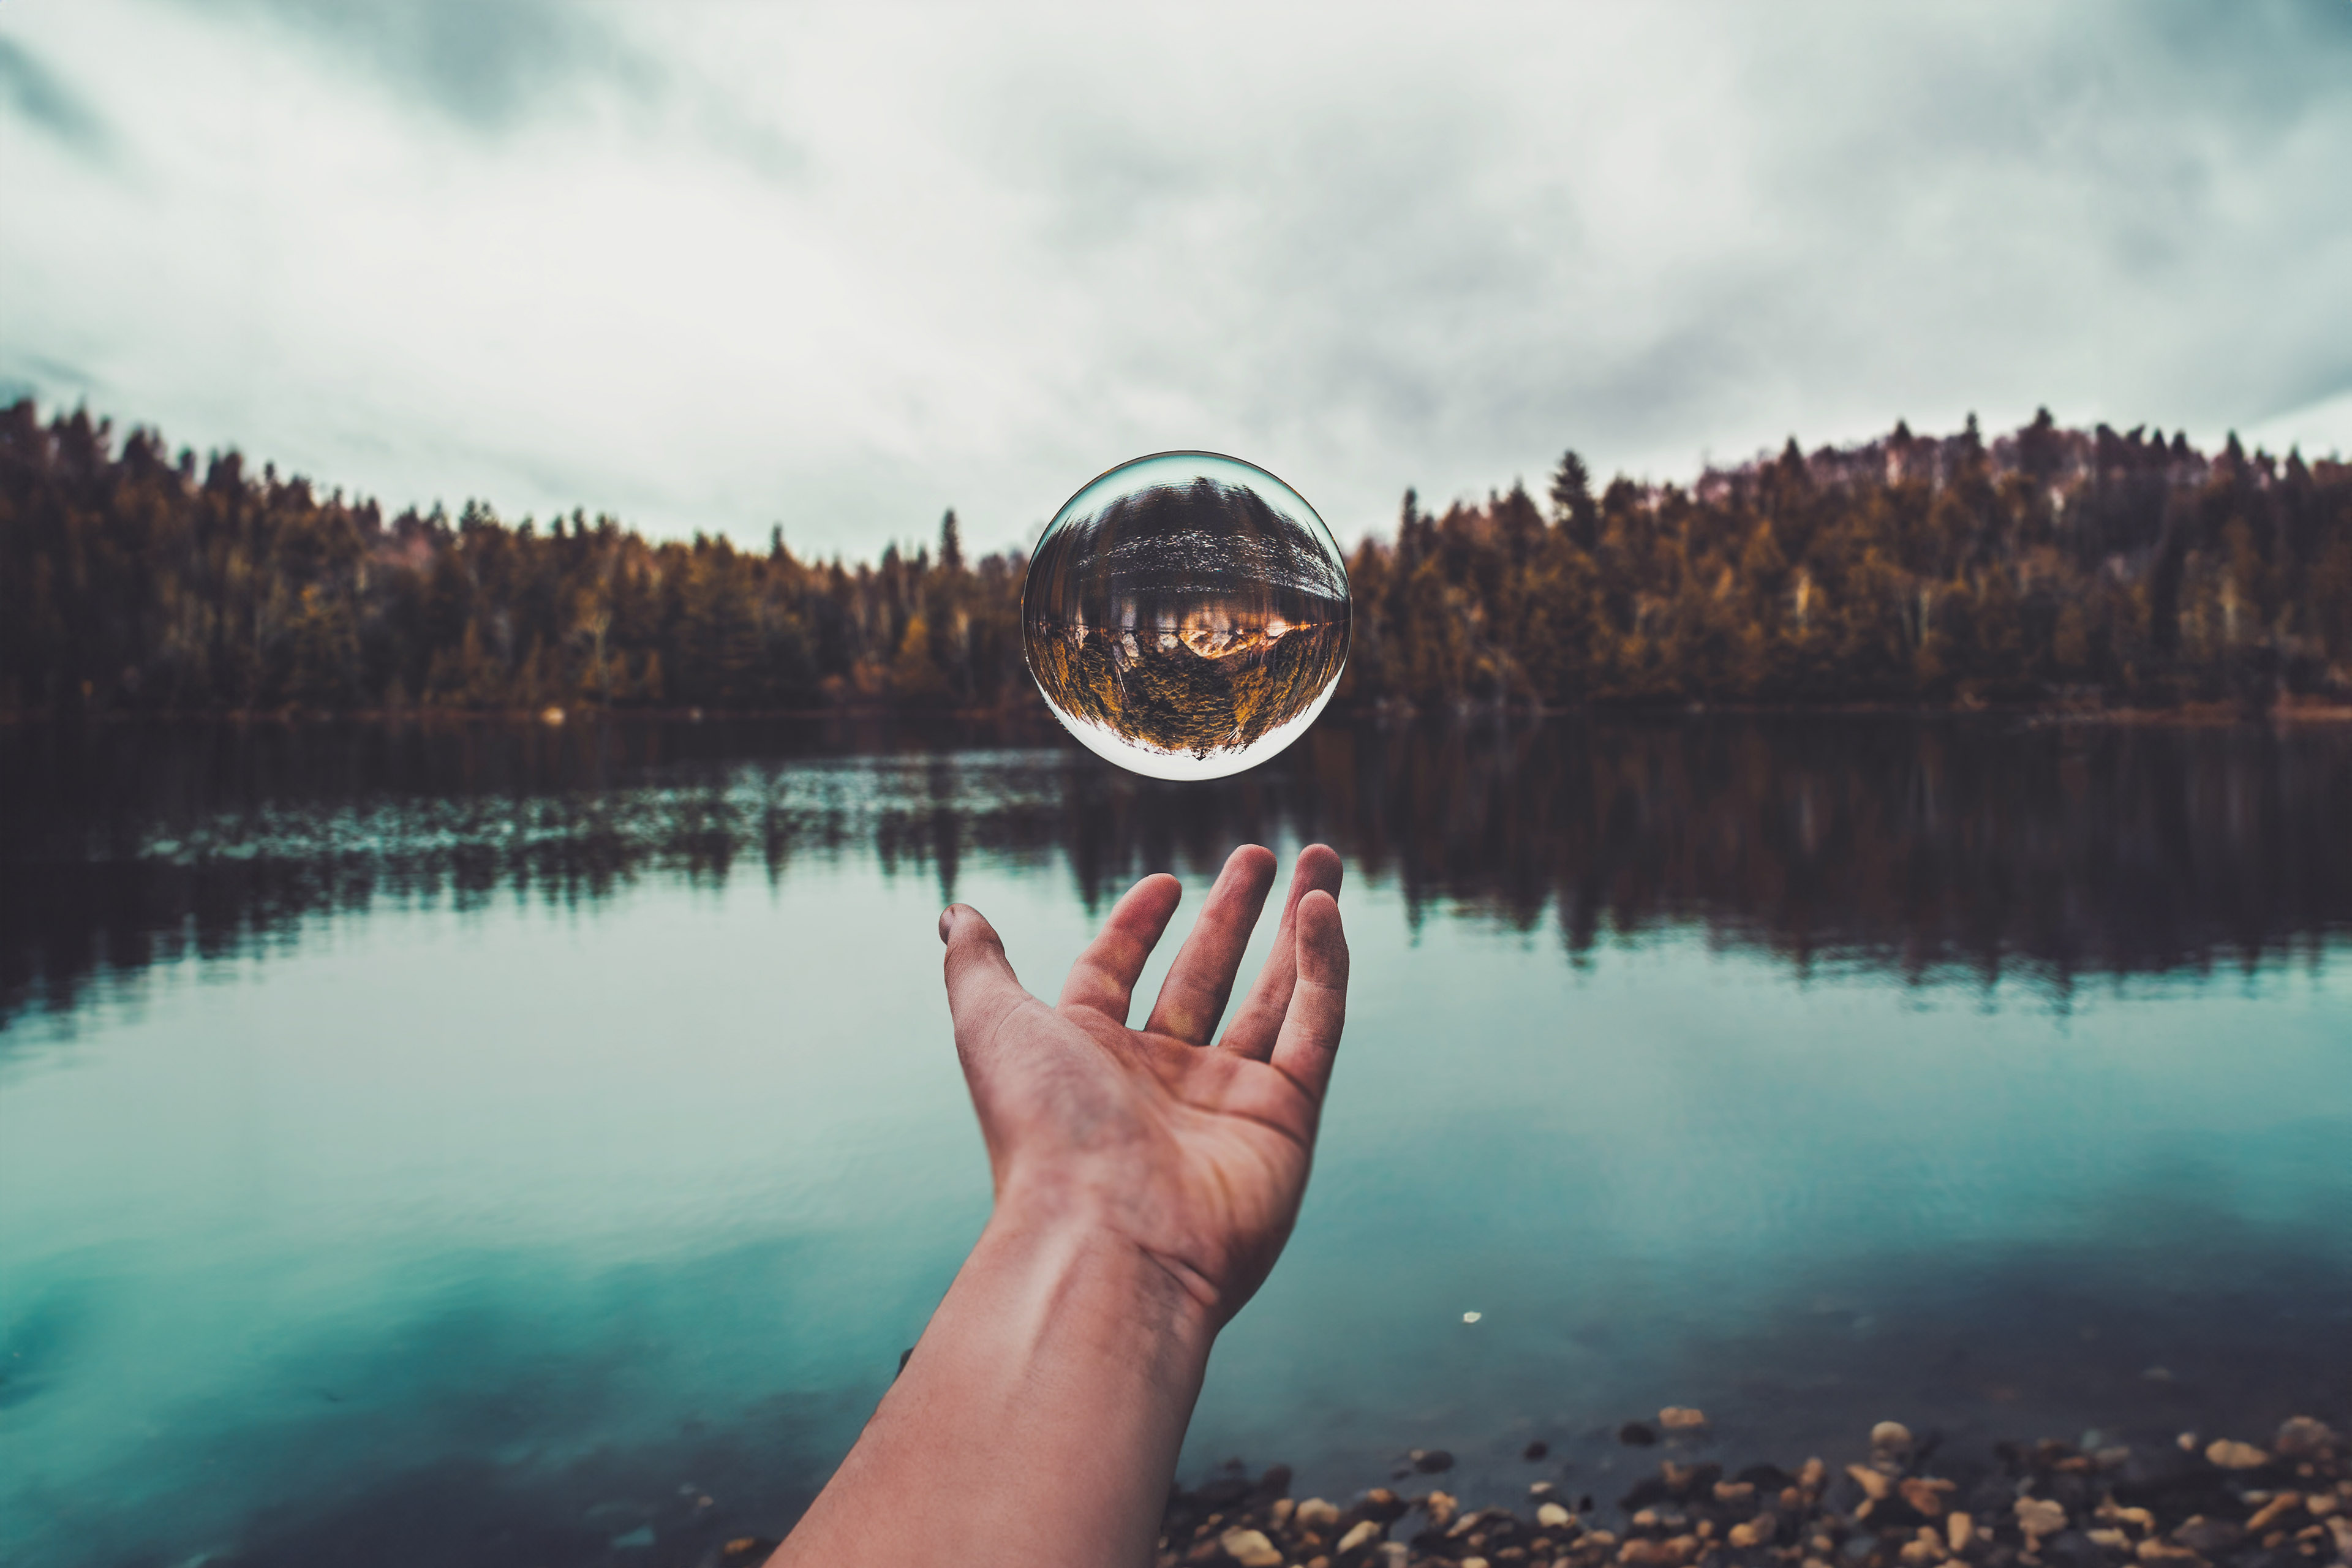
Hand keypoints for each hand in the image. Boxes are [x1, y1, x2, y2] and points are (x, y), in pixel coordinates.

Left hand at [938, 843, 1347, 1327]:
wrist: (1108, 1239)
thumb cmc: (1042, 1132)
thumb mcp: (991, 1027)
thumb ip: (976, 966)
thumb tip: (954, 914)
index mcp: (1088, 1059)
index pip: (1116, 976)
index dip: (1137, 927)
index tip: (1166, 883)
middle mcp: (1159, 1080)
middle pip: (1204, 977)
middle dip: (1234, 914)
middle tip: (1263, 854)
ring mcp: (1227, 1101)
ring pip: (1272, 995)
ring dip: (1299, 928)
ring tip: (1321, 860)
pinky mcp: (1285, 1119)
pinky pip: (1314, 1029)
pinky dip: (1323, 969)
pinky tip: (1323, 912)